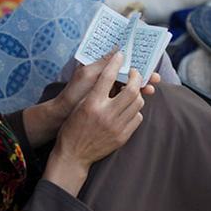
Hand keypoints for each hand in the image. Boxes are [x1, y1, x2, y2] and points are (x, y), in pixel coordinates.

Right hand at [45, 52, 146, 194]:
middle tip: (134, 73)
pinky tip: (128, 109)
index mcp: (92, 103)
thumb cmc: (73, 126)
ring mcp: (116, 127)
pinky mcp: (122, 137)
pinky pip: (138, 118)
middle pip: (131, 89)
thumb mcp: (80, 105)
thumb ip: (95, 90)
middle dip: (136, 77)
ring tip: (131, 91)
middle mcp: (106, 114)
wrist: (73, 154)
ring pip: (138, 103)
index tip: (120, 55)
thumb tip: (109, 74)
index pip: (108, 76)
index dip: (116, 63)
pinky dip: (135, 110)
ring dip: (137, 94)